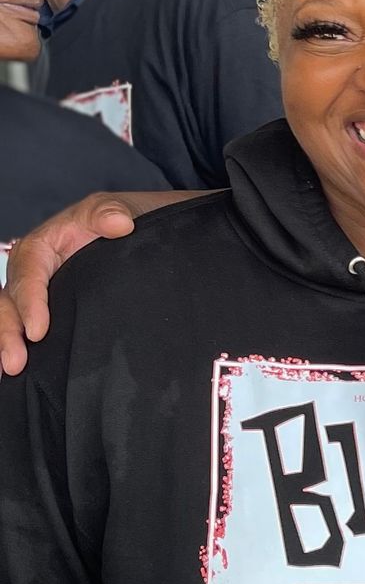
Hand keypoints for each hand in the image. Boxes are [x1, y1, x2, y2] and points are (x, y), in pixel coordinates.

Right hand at [0, 192, 142, 374]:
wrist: (133, 232)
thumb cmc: (117, 221)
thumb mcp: (115, 209)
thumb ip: (110, 214)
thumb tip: (120, 224)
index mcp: (41, 247)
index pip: (28, 275)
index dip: (30, 303)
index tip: (39, 330)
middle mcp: (31, 272)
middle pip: (9, 302)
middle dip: (9, 333)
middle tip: (15, 363)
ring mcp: (36, 294)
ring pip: (11, 318)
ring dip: (7, 343)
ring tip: (11, 372)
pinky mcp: (47, 311)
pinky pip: (25, 327)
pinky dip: (17, 346)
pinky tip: (21, 374)